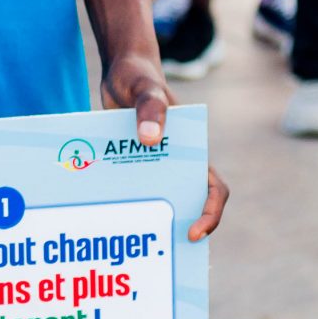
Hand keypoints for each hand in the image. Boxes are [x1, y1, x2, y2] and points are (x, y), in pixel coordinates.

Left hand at [101, 51, 228, 241]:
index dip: (210, 213)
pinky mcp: (132, 161)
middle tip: (159, 249)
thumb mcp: (144, 88)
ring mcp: (154, 162)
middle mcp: (177, 160)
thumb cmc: (139, 76)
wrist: (120, 69)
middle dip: (178, 226)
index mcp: (192, 149)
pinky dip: (125, 200)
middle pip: (186, 202)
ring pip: (158, 198)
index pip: (214, 188)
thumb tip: (151, 139)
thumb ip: (149, 107)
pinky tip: (104, 213)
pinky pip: (132, 186)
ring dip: (150, 217)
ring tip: (131, 241)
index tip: (194, 232)